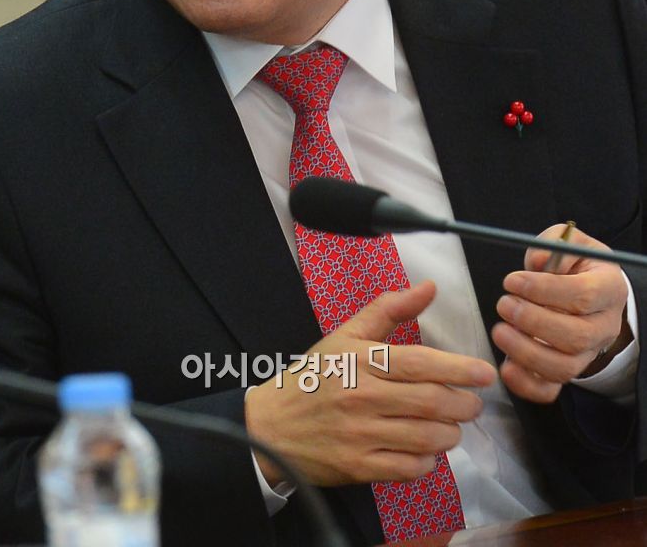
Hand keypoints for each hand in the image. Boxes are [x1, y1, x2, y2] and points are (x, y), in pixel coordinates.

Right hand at [245, 281, 495, 486]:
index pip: (420, 363)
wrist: (271, 423)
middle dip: (462, 404)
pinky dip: (427, 462)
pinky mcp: (357, 466)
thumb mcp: (347, 334)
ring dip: (449, 434)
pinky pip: (408, 468)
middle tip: (472, 403)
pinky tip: (426, 451)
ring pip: (425, 437)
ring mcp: (359, 434)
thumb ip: (389, 309)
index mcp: (361, 359)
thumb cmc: (315, 375)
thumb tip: (428, 288)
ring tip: (451, 426)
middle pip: (430, 402)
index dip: (458, 368)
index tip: (485, 373)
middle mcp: (362, 396)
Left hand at [492, 224, 630, 403]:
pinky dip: (526, 384)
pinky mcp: (566, 370)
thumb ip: (554, 244)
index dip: (545, 290)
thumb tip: (539, 261)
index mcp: (609, 289)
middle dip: (534, 322)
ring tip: (500, 331)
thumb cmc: (574, 265)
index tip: (513, 281)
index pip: (584, 296)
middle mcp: (603, 326)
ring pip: (564, 367)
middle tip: (504, 304)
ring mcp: (587, 353)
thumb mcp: (570, 242)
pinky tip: (506, 367)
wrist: (586, 291)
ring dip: (526, 352)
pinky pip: (550, 390)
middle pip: (576, 337)